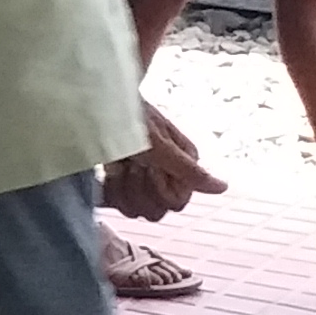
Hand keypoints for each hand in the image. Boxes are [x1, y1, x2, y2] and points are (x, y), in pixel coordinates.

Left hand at [101, 99, 225, 218]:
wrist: (92, 103)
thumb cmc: (127, 116)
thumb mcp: (158, 144)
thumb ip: (189, 170)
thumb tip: (223, 187)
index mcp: (182, 166)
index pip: (176, 203)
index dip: (159, 188)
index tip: (148, 166)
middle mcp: (165, 175)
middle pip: (156, 210)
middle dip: (139, 189)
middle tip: (131, 164)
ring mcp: (141, 180)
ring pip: (136, 210)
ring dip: (121, 188)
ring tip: (116, 166)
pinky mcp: (119, 181)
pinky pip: (117, 205)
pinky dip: (108, 191)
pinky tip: (105, 174)